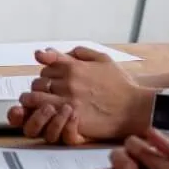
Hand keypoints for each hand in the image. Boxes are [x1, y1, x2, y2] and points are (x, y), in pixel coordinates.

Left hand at [13, 48, 147, 140]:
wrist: (135, 108)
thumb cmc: (121, 84)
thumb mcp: (104, 59)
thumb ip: (81, 52)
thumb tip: (62, 52)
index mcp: (74, 65)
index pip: (46, 64)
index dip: (47, 72)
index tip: (51, 79)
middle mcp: (67, 80)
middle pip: (39, 81)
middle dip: (41, 87)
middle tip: (46, 94)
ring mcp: (67, 99)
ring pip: (34, 97)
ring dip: (34, 100)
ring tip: (38, 105)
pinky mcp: (70, 116)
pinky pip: (44, 113)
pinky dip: (41, 113)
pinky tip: (47, 115)